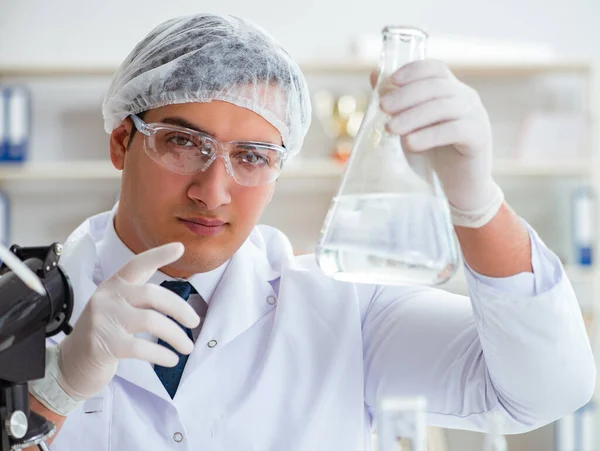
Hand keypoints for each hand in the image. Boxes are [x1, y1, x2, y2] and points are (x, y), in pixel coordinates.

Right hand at [57, 242, 199, 399]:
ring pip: (151, 321)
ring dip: (176, 336)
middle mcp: (108, 298)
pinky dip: (162, 354)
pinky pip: (142, 347)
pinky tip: (171, 360)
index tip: (180, 248)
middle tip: (195, 321)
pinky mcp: (104, 344)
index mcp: (114, 285)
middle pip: (152, 295)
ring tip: (187, 347)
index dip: (159, 255)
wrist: (71, 364)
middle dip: (180, 308)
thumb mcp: (116, 307)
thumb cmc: (104, 334)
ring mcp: (104, 320)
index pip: (137, 264)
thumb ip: (139, 298)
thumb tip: (178, 303)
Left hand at [375, 60, 503, 226]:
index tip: (391, 81)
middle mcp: (466, 99)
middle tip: (384, 107)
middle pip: (436, 86)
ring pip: (443, 106)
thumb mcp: (411, 128)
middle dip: (406, 95)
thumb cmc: (433, 156)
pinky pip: (455, 130)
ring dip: (413, 116)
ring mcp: (475, 117)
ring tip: (391, 129)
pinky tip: (410, 143)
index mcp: (450, 91)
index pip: (435, 69)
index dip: (413, 70)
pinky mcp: (479, 138)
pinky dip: (429, 135)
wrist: (459, 189)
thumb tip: (376, 76)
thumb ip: (397, 104)